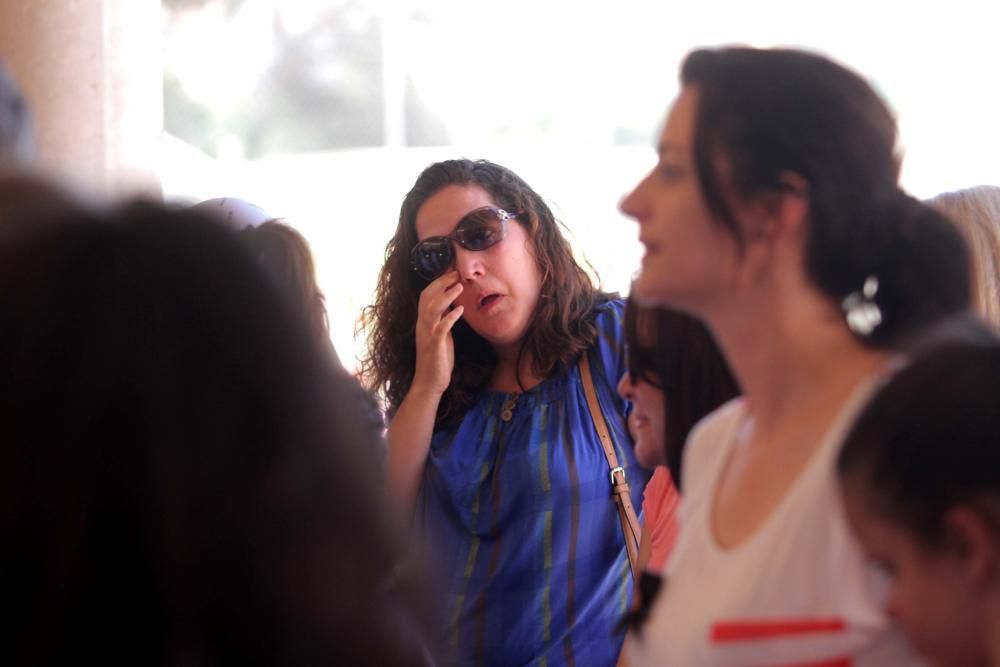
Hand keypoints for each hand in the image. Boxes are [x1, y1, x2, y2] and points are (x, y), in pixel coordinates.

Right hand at [411, 270, 463, 397]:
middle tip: (455, 272)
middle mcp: (422, 325)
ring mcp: (427, 335)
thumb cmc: (437, 359)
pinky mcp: (434, 346)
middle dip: (441, 283)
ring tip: (459, 287)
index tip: (450, 271)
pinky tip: (460, 310)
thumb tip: (450, 304)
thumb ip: (443, 320)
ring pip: (432, 309)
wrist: (429, 382)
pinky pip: (441, 328)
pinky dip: (450, 317)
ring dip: (446, 296)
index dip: (437, 282)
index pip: (426, 295)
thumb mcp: (440, 335)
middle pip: (427, 297)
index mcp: (423, 322)